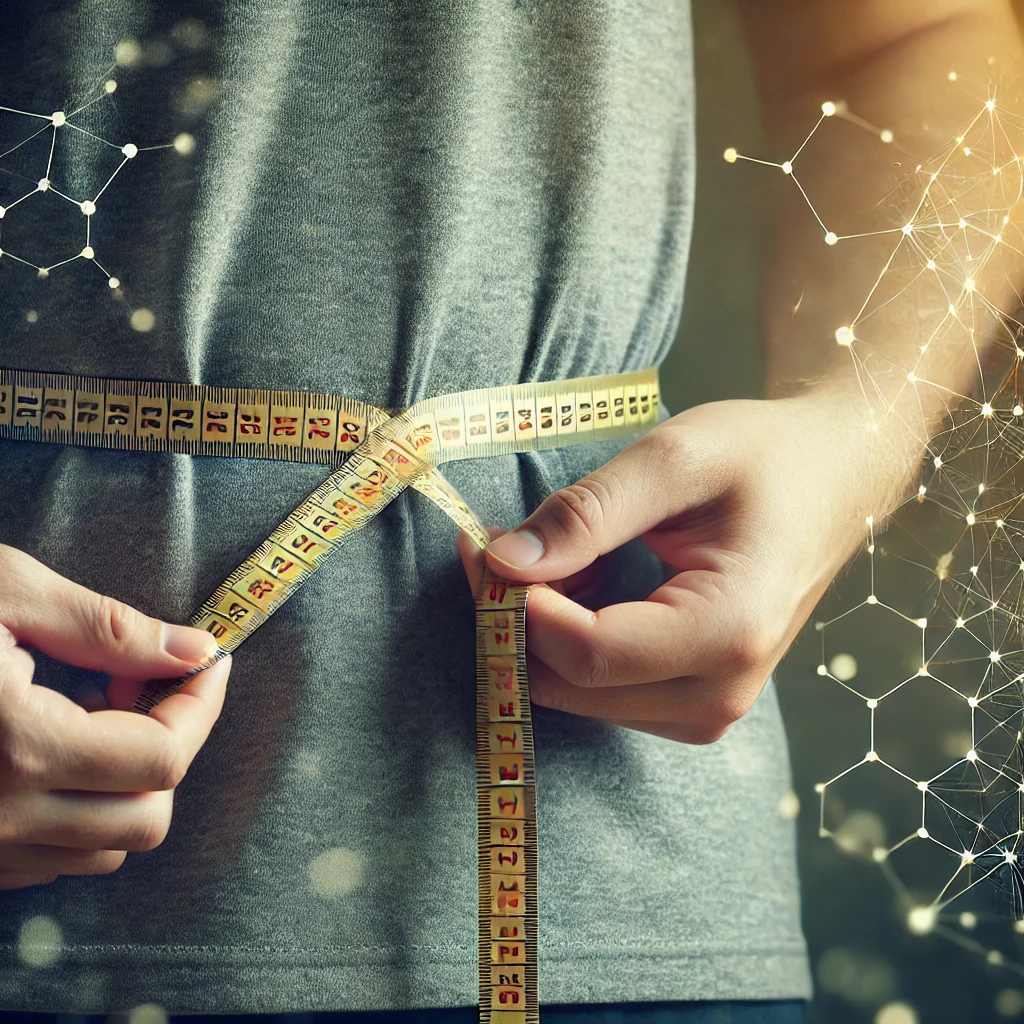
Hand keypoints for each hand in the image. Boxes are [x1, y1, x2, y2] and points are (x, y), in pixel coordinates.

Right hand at [0, 544, 228, 888]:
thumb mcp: (1, 595)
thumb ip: (106, 628)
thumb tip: (191, 650)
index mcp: (16, 745)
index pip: (161, 758)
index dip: (201, 706)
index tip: (209, 665)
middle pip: (147, 817)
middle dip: (170, 748)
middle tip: (146, 688)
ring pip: (105, 848)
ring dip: (129, 784)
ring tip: (96, 714)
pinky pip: (52, 859)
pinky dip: (81, 810)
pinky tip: (57, 752)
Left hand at [458, 394, 885, 743]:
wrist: (836, 476)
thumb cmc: (764, 457)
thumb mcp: (674, 461)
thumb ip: (588, 514)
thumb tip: (504, 562)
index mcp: (728, 630)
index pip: (587, 654)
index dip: (516, 606)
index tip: (484, 547)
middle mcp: (722, 691)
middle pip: (575, 684)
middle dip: (516, 619)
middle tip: (496, 546)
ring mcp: (712, 707)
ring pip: (580, 695)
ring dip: (541, 632)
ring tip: (544, 555)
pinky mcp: (697, 701)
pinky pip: (605, 691)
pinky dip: (571, 642)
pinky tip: (576, 585)